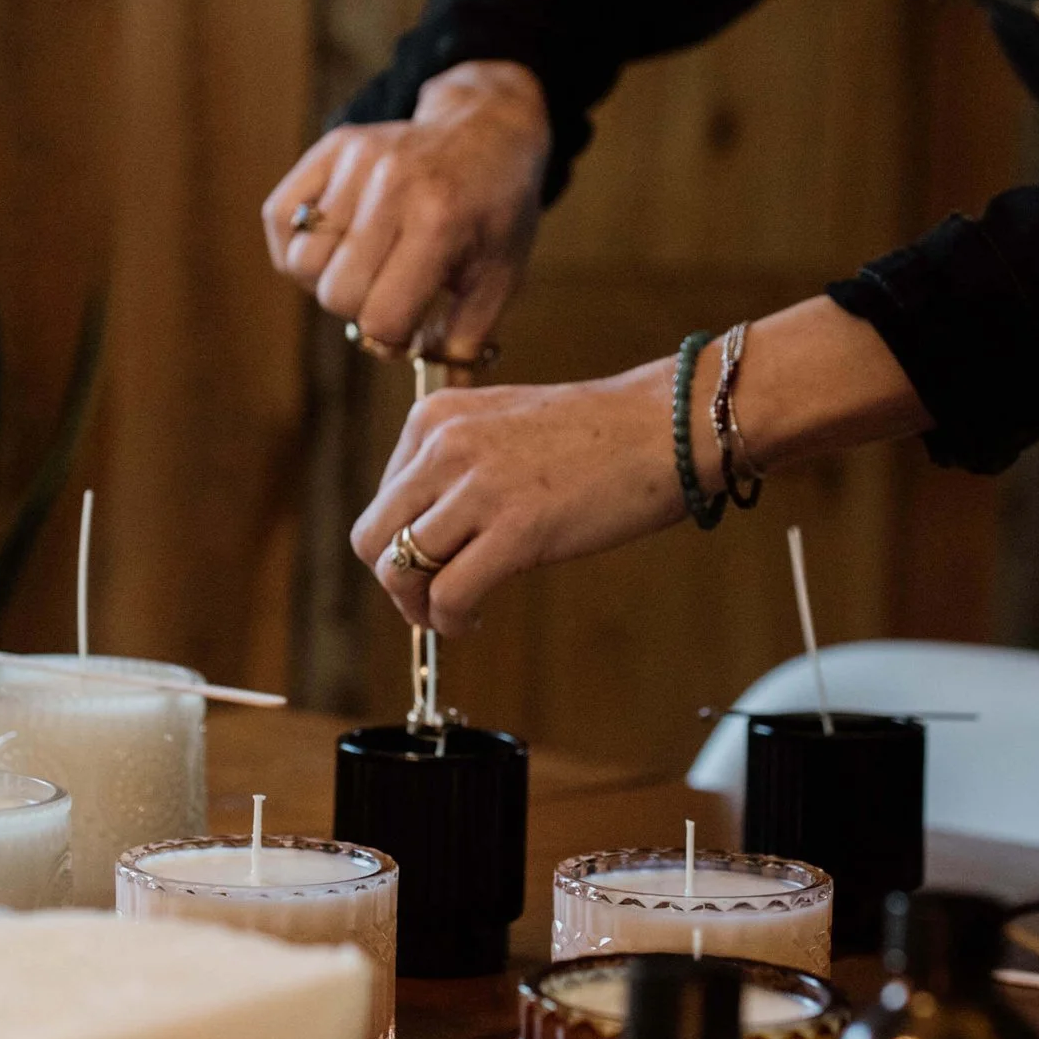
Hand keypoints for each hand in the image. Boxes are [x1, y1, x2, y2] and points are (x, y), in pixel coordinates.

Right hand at [262, 62, 551, 356]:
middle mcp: (392, 188)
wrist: (488, 131)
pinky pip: (279, 217)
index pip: (380, 318)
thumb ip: (465, 338)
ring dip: (328, 279)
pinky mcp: (330, 148)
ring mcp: (357, 162)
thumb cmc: (496, 212)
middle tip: (389, 292)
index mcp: (440, 223)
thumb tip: (442, 397)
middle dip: (361, 309)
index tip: (410, 327)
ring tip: (364, 267)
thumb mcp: (499, 275)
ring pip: (303, 262)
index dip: (392, 337)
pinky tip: (333, 247)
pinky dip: (296, 246)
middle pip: (336, 294)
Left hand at [355, 363, 680, 635]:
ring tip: (453, 613)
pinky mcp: (514, 529)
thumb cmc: (599, 432)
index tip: (431, 563)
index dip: (399, 543)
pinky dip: (449, 621)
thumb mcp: (503, 424)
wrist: (666, 425)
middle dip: (397, 580)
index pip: (380, 499)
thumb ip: (457, 464)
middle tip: (430, 599)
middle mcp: (443, 446)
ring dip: (419, 607)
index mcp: (435, 417)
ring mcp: (477, 487)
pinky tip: (472, 620)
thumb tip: (426, 529)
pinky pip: (447, 595)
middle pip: (373, 539)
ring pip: (399, 570)